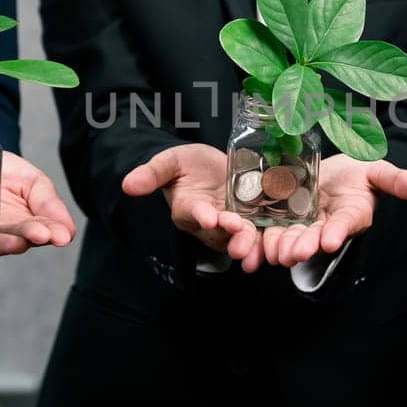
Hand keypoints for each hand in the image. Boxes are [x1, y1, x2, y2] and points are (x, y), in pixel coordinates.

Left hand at [0, 152, 75, 258]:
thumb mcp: (30, 180)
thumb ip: (48, 204)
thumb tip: (69, 232)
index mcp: (23, 224)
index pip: (39, 230)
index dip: (50, 233)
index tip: (61, 236)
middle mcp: (0, 234)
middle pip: (15, 240)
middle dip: (27, 237)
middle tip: (40, 235)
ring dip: (0, 245)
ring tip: (14, 243)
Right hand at [122, 144, 262, 272]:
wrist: (211, 166)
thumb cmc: (187, 164)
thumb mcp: (170, 161)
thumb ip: (153, 173)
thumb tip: (127, 185)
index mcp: (187, 208)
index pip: (192, 213)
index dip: (200, 215)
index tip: (208, 216)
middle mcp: (210, 221)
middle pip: (219, 233)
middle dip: (229, 234)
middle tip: (238, 230)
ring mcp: (233, 222)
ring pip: (240, 237)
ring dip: (248, 243)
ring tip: (255, 245)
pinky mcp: (253, 219)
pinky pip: (261, 233)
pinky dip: (267, 240)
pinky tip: (279, 242)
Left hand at [263, 155, 406, 268]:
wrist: (331, 173)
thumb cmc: (358, 174)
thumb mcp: (379, 171)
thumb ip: (400, 181)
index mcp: (350, 215)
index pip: (345, 224)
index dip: (337, 232)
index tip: (331, 239)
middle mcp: (326, 226)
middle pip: (313, 238)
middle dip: (303, 246)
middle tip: (293, 252)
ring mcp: (302, 224)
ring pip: (289, 238)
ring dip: (279, 246)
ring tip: (271, 250)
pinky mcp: (280, 219)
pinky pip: (267, 231)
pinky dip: (258, 241)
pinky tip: (246, 246)